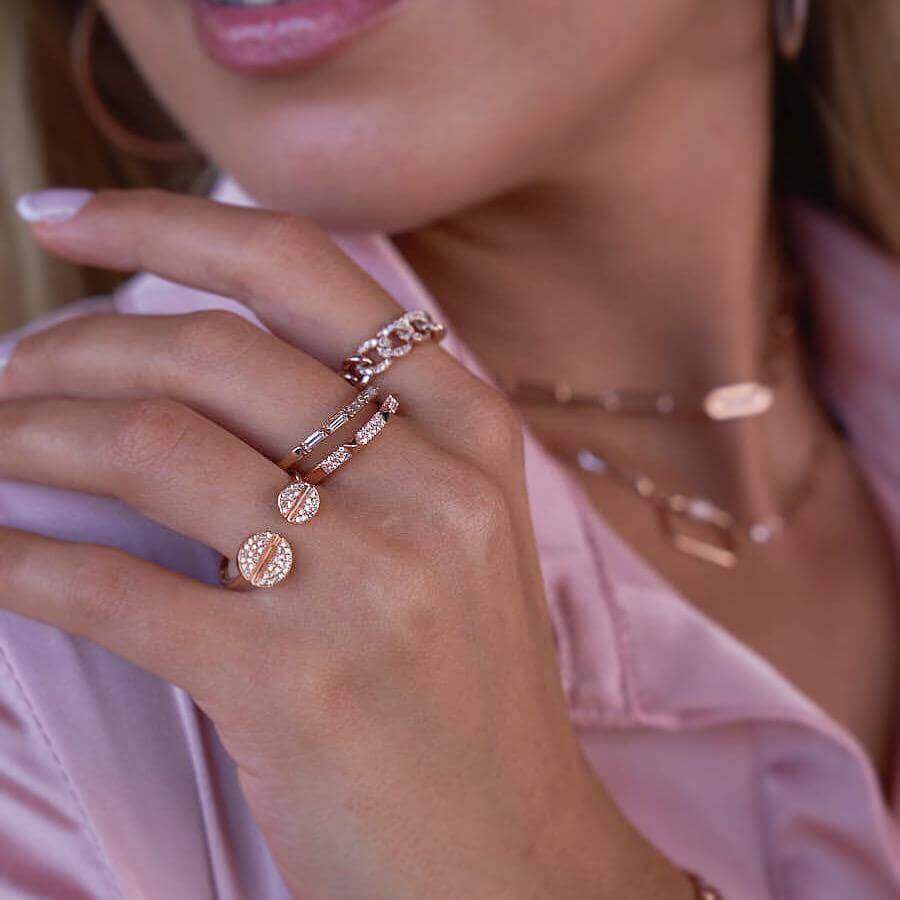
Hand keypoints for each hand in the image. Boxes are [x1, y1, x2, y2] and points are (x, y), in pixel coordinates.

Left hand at [2, 190, 686, 898]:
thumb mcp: (454, 533)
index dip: (166, 223)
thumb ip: (368, 440)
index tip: (65, 218)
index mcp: (472, 429)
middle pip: (205, 352)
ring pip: (148, 447)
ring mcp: (368, 582)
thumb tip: (198, 365)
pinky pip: (109, 586)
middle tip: (7, 372)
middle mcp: (429, 485)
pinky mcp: (293, 685)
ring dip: (27, 438)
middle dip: (69, 344)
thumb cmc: (470, 689)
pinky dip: (15, 559)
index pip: (300, 271)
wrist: (511, 852)